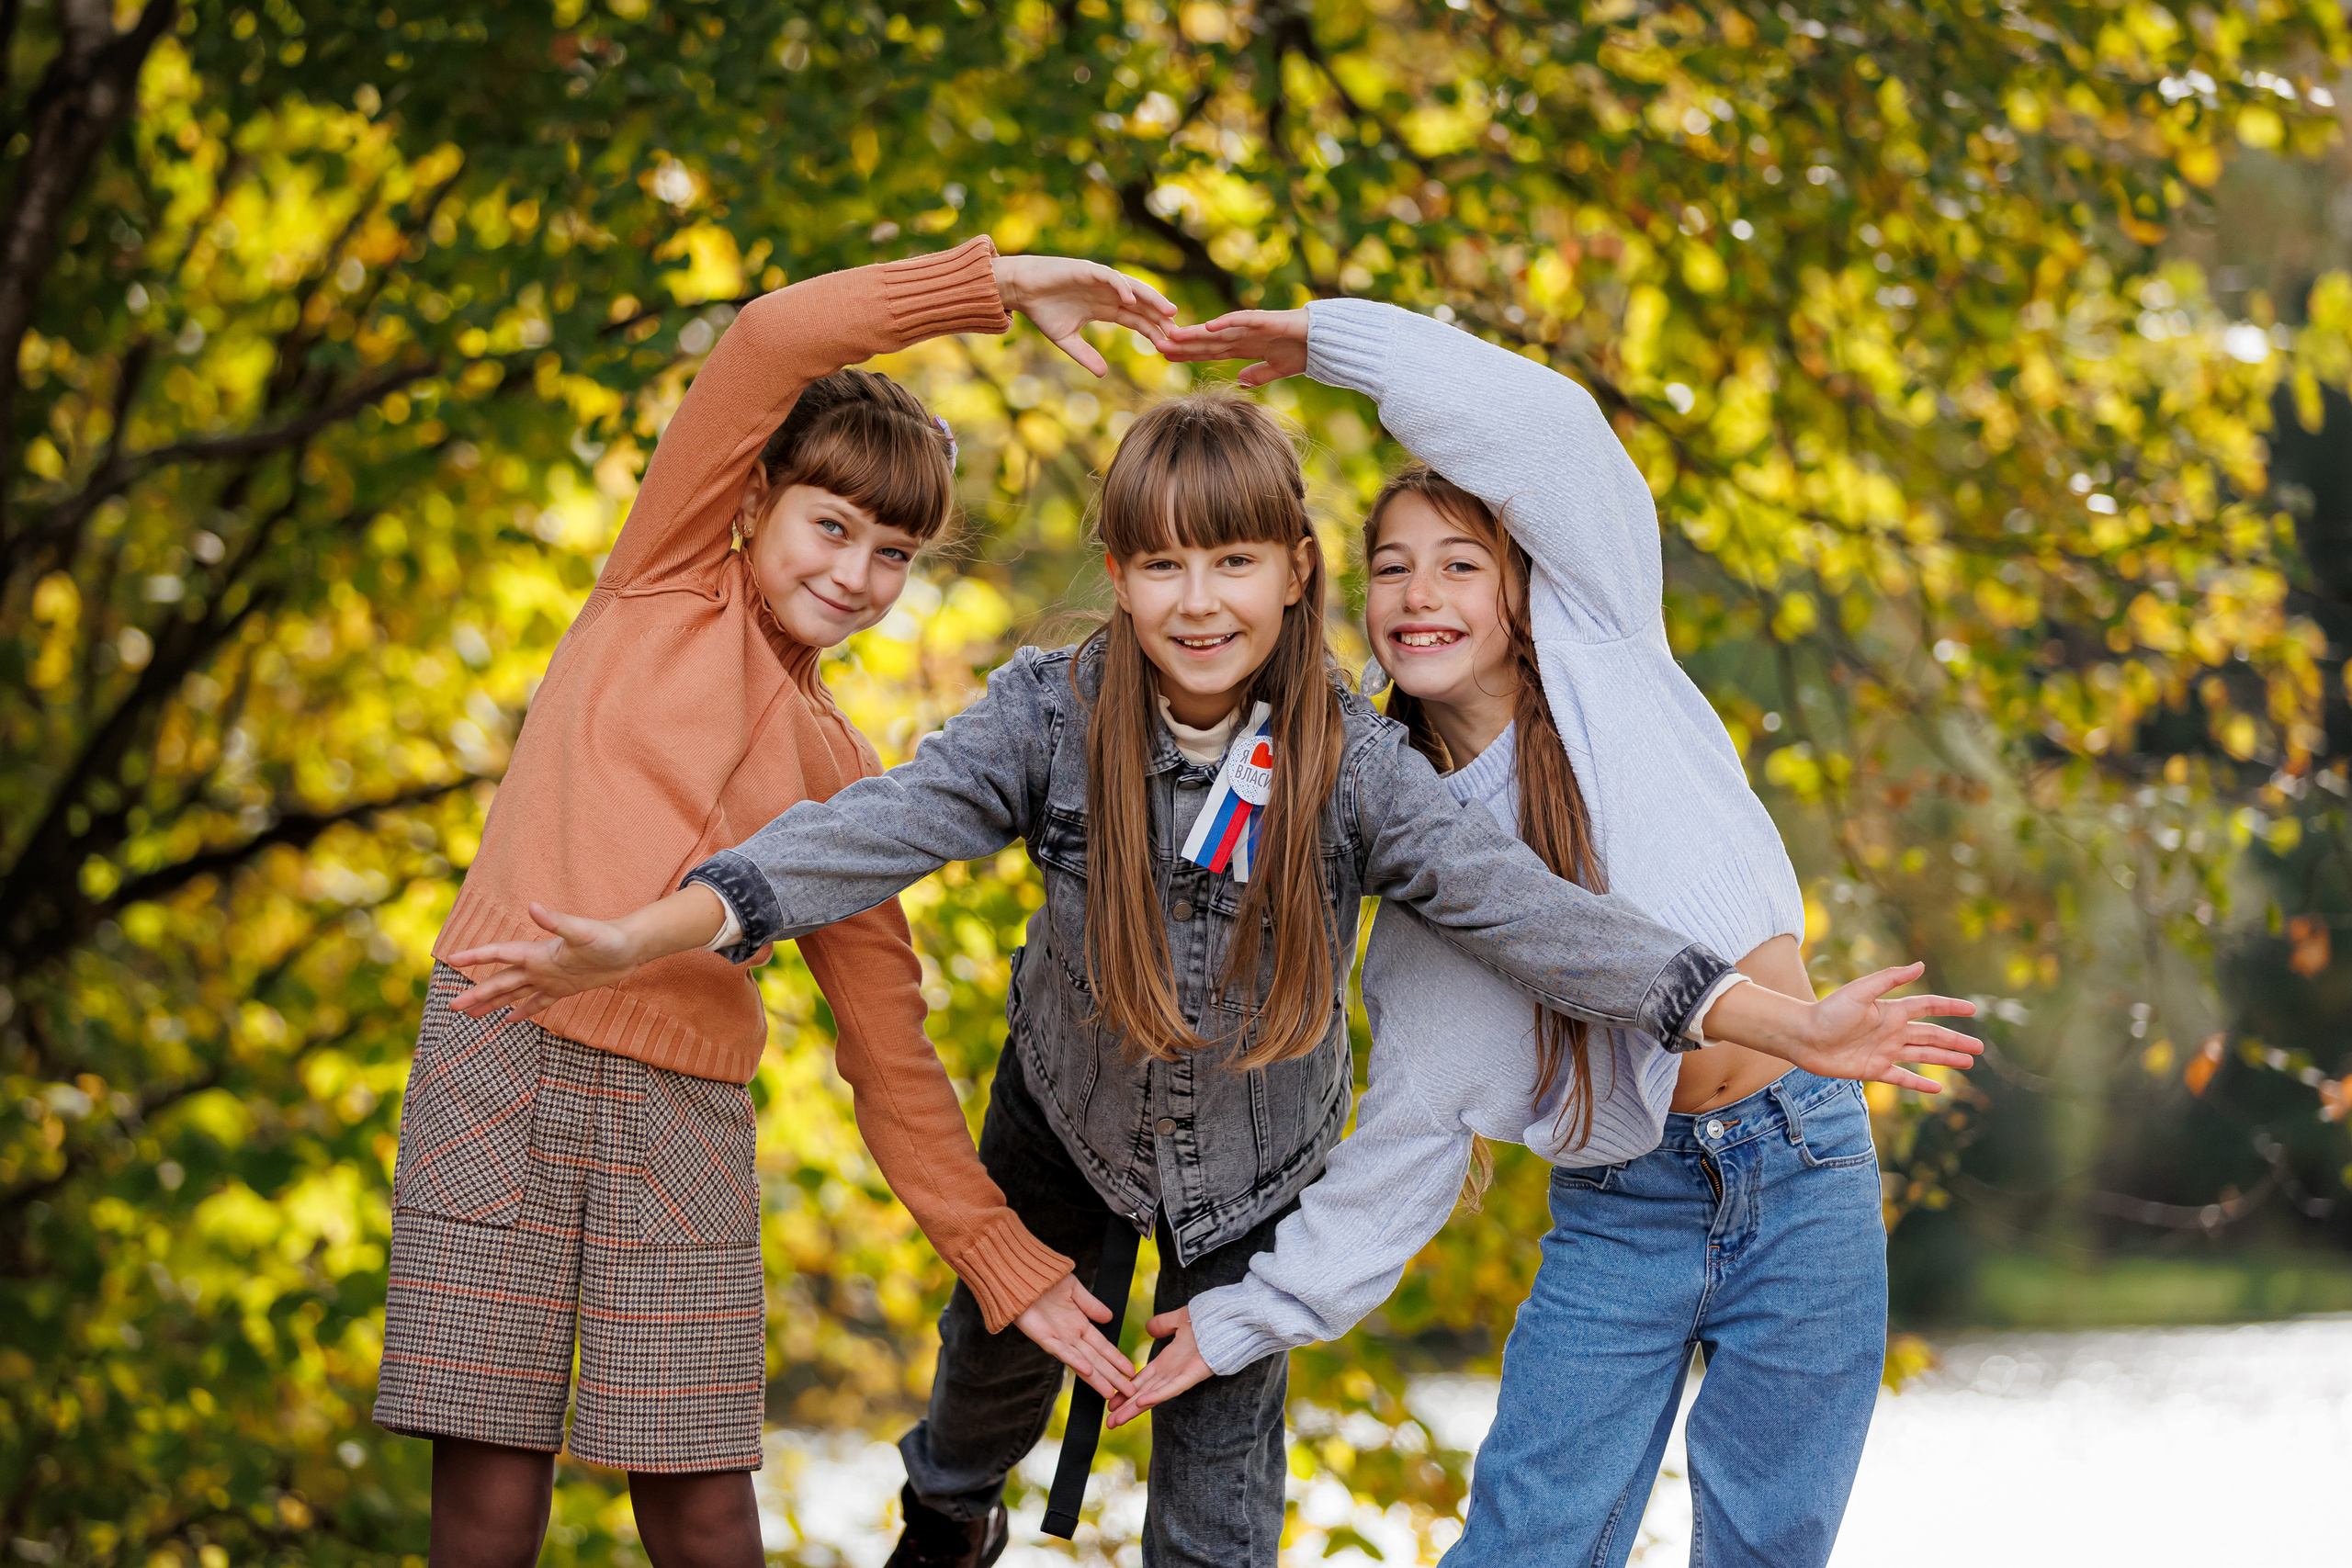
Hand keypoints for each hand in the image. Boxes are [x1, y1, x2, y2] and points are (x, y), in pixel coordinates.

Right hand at [445, 901, 649, 1018]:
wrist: (630, 947)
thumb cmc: (608, 937)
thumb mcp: (582, 931)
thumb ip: (556, 921)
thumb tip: (532, 906)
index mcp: (537, 952)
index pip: (499, 954)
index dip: (475, 956)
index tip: (451, 958)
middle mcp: (539, 965)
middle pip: (501, 980)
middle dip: (477, 993)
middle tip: (453, 1006)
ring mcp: (550, 978)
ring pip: (514, 993)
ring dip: (493, 1003)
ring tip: (471, 1014)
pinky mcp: (564, 989)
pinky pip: (538, 1003)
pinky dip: (523, 1011)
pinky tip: (508, 1019)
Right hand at [991, 254, 1176, 375]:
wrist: (1021, 289)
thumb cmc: (1042, 311)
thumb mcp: (1067, 340)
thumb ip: (1085, 355)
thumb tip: (1103, 374)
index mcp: (1106, 308)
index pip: (1137, 320)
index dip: (1152, 331)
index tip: (1168, 345)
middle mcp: (1108, 293)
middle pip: (1142, 305)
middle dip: (1160, 317)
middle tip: (1179, 331)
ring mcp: (1100, 280)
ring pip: (1133, 288)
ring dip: (1152, 299)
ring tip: (1169, 311)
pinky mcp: (1087, 270)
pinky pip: (1110, 278)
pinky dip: (1121, 287)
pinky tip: (1131, 300)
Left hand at [1014, 1272, 1138, 1400]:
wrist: (1023, 1276)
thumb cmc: (1046, 1281)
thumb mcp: (1074, 1290)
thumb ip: (1091, 1305)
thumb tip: (1110, 1318)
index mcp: (1079, 1325)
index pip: (1103, 1346)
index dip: (1117, 1359)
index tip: (1131, 1372)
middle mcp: (1070, 1336)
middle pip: (1096, 1360)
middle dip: (1113, 1377)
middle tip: (1129, 1392)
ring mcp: (1058, 1339)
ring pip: (1081, 1362)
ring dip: (1096, 1378)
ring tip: (1110, 1393)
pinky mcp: (1044, 1338)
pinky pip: (1061, 1352)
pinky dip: (1075, 1361)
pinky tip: (1087, 1371)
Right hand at [1105, 1306, 1210, 1428]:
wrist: (1228, 1320)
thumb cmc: (1209, 1321)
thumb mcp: (1179, 1320)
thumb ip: (1163, 1324)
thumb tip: (1149, 1327)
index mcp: (1167, 1362)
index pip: (1141, 1381)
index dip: (1125, 1392)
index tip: (1111, 1403)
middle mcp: (1171, 1372)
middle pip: (1143, 1393)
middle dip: (1125, 1408)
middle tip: (1109, 1424)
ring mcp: (1181, 1376)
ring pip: (1153, 1396)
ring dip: (1134, 1409)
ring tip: (1116, 1422)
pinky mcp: (1191, 1376)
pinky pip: (1171, 1388)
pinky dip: (1156, 1396)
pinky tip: (1141, 1403)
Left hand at [1160, 308, 1308, 386]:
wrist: (1326, 341)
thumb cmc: (1304, 352)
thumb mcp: (1276, 370)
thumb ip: (1257, 374)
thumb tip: (1240, 381)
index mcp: (1244, 347)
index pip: (1209, 351)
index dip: (1188, 353)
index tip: (1166, 355)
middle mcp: (1243, 335)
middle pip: (1207, 341)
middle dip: (1183, 344)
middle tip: (1156, 344)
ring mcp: (1252, 326)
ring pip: (1217, 330)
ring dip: (1195, 333)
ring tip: (1173, 335)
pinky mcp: (1265, 320)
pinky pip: (1241, 321)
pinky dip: (1225, 323)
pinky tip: (1208, 327)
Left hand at [1768, 962, 1980, 1093]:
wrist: (1802, 1036)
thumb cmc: (1828, 1011)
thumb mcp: (1860, 991)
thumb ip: (1890, 979)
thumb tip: (1921, 965)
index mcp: (1891, 1011)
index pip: (1928, 1007)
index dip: (1950, 1007)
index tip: (1973, 1010)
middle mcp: (1891, 1031)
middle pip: (1932, 1035)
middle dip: (1956, 1040)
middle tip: (1979, 1048)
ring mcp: (1884, 1051)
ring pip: (1923, 1056)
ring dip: (1945, 1059)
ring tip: (1968, 1063)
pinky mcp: (1873, 1070)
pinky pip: (1903, 1078)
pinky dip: (1920, 1084)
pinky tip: (1938, 1089)